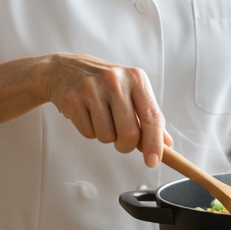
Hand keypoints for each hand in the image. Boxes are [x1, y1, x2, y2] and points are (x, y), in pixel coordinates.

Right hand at [45, 54, 170, 166]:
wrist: (65, 68)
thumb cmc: (104, 83)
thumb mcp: (130, 91)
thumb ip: (148, 117)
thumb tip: (165, 144)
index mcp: (136, 78)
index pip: (152, 117)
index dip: (154, 143)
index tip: (153, 161)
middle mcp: (116, 81)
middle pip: (129, 133)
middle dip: (126, 145)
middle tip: (120, 139)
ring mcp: (92, 88)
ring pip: (107, 136)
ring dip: (106, 136)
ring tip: (100, 118)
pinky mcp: (72, 99)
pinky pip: (88, 133)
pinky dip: (89, 131)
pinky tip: (87, 115)